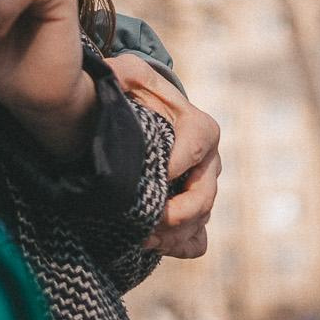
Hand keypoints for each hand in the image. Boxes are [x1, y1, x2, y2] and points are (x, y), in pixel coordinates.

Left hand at [110, 52, 218, 259]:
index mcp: (200, 128)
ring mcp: (202, 192)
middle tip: (144, 222)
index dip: (176, 163)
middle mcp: (208, 163)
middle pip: (204, 196)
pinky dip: (178, 247)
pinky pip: (197, 242)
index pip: (198, 147)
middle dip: (175, 213)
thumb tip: (110, 77)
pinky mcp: (192, 215)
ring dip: (172, 234)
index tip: (148, 173)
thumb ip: (123, 72)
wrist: (139, 120)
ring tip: (139, 238)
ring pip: (200, 221)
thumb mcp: (129, 74)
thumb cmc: (135, 95)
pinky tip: (152, 245)